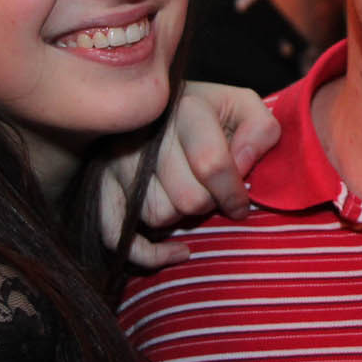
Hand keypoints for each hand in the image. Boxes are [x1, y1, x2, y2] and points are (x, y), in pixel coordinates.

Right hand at [99, 81, 279, 267]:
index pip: (212, 165)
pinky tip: (179, 249)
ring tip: (188, 197)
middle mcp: (146, 133)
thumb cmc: (212, 114)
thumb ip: (261, 130)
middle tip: (213, 195)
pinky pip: (117, 235)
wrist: (162, 108)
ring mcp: (118, 160)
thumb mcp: (246, 108)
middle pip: (187, 197)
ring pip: (157, 216)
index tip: (242, 204)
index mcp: (186, 109)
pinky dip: (150, 253)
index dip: (234, 193)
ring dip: (182, 218)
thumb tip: (242, 165)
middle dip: (210, 204)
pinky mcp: (101, 186)